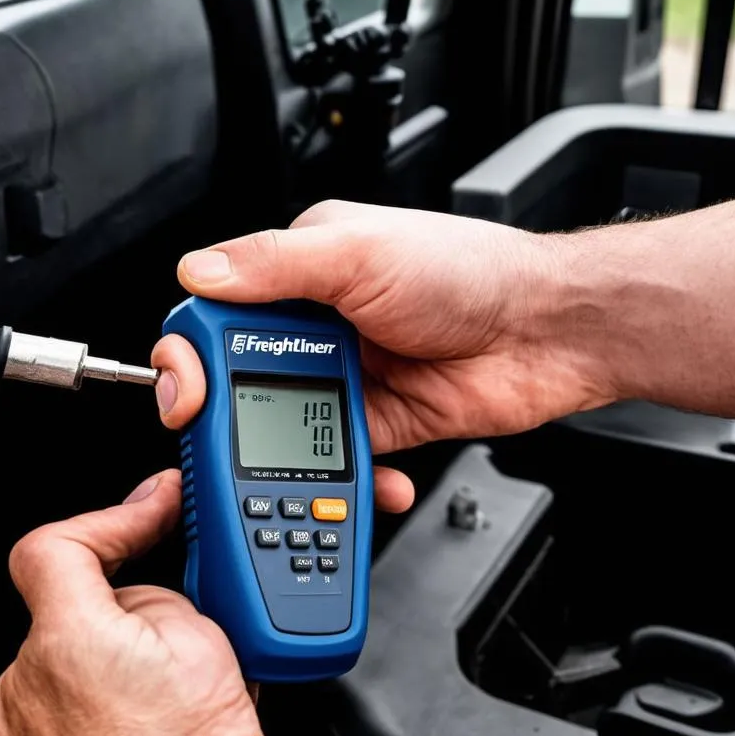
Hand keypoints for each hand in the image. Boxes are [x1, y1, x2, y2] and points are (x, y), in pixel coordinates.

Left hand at [0, 471, 273, 735]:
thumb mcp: (215, 663)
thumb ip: (181, 604)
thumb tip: (172, 597)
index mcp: (74, 638)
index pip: (62, 543)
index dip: (113, 520)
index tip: (151, 513)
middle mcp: (30, 679)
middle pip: (82, 609)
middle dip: (138, 614)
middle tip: (193, 636)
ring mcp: (18, 730)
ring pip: (77, 666)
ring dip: (124, 670)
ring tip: (178, 708)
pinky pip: (64, 714)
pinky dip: (102, 714)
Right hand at [152, 200, 613, 492]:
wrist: (545, 333)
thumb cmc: (470, 272)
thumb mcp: (361, 252)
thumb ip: (275, 264)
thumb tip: (198, 273)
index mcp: (301, 270)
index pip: (217, 312)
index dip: (191, 351)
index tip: (189, 387)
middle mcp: (316, 324)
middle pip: (238, 377)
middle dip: (224, 414)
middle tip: (224, 436)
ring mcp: (344, 376)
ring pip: (281, 426)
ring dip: (274, 456)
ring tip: (278, 475)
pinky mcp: (375, 422)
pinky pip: (332, 459)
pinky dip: (337, 481)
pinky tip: (350, 483)